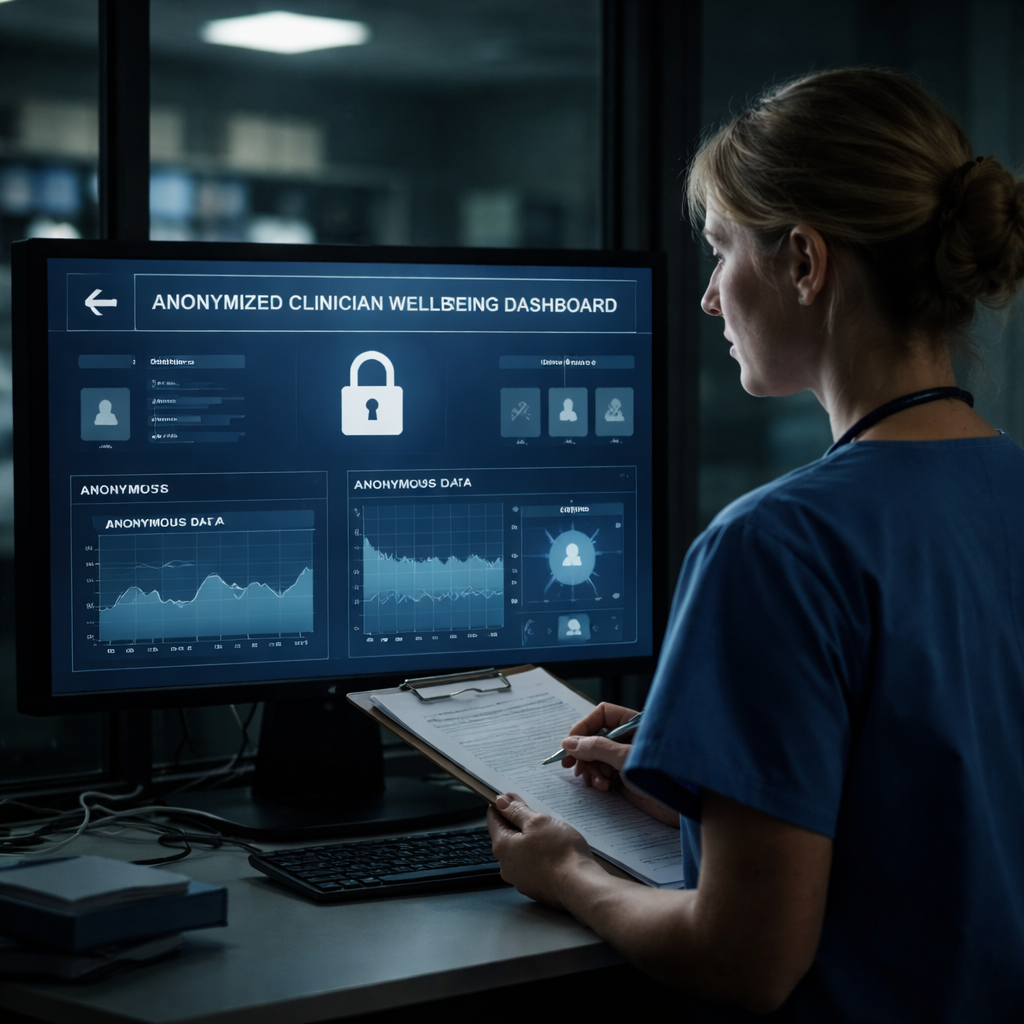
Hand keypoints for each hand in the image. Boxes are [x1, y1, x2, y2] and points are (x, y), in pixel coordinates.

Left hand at [487, 793, 593, 907]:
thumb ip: (516, 811)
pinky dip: (539, 857)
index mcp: (502, 847)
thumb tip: (500, 801)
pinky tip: (554, 852)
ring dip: (530, 841)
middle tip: (538, 814)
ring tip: (550, 834)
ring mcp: (520, 880)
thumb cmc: (559, 852)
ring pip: (520, 852)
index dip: (503, 806)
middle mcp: (506, 866)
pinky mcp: (535, 888)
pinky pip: (532, 866)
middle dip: (519, 823)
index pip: (494, 819)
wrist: (580, 887)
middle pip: (507, 837)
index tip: (514, 798)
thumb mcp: (537, 822)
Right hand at [560, 703, 677, 826]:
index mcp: (635, 725)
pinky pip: (602, 774)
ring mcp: (626, 759)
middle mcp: (629, 739)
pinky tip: (603, 788)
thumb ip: (597, 748)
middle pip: (595, 737)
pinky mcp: (625, 779)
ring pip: (596, 757)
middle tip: (572, 767)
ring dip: (590, 769)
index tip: (570, 744)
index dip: (584, 727)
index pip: (602, 715)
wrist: (685, 809)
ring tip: (595, 782)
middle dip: (583, 752)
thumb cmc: (663, 776)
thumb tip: (569, 742)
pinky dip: (598, 780)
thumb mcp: (626, 758)